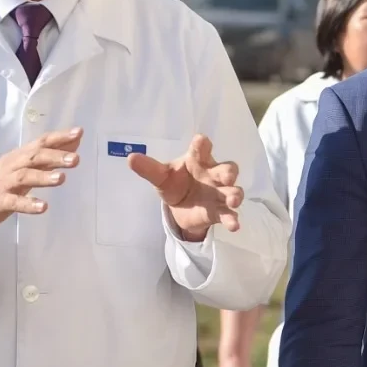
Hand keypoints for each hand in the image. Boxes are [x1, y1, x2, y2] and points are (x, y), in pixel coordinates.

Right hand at [0, 129, 82, 244]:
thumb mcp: (23, 167)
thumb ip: (47, 157)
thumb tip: (74, 143)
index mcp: (19, 157)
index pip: (40, 143)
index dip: (59, 137)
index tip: (78, 133)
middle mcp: (12, 166)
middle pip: (34, 157)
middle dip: (55, 156)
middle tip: (76, 159)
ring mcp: (4, 183)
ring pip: (24, 176)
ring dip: (43, 176)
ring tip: (61, 178)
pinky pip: (14, 202)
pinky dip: (29, 204)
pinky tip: (43, 207)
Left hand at [128, 135, 242, 243]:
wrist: (180, 207)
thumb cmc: (175, 184)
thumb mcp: (161, 177)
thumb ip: (149, 169)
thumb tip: (130, 158)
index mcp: (197, 160)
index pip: (202, 149)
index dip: (203, 144)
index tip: (201, 141)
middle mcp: (212, 174)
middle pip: (226, 169)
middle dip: (229, 172)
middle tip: (228, 176)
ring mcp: (218, 193)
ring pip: (232, 191)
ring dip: (235, 195)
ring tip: (234, 201)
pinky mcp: (219, 211)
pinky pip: (228, 214)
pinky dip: (232, 219)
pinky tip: (234, 225)